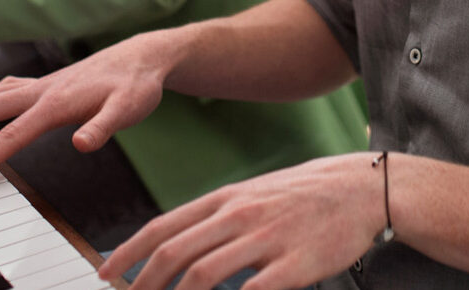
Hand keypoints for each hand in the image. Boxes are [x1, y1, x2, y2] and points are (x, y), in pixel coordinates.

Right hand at [0, 34, 172, 184]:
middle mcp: (40, 90)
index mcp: (55, 102)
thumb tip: (81, 144)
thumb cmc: (136, 86)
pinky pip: (1, 89)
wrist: (142, 57)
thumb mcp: (127, 110)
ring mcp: (40, 84)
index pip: (11, 134)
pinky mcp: (44, 83)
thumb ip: (103, 127)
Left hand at [100, 153, 386, 289]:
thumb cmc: (304, 196)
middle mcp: (239, 216)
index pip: (162, 226)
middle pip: (175, 254)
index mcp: (226, 199)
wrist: (361, 189)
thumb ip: (216, 218)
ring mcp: (266, 239)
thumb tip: (176, 243)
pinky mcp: (294, 265)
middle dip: (142, 284)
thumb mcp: (253, 195)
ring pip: (203, 275)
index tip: (106, 274)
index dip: (128, 253)